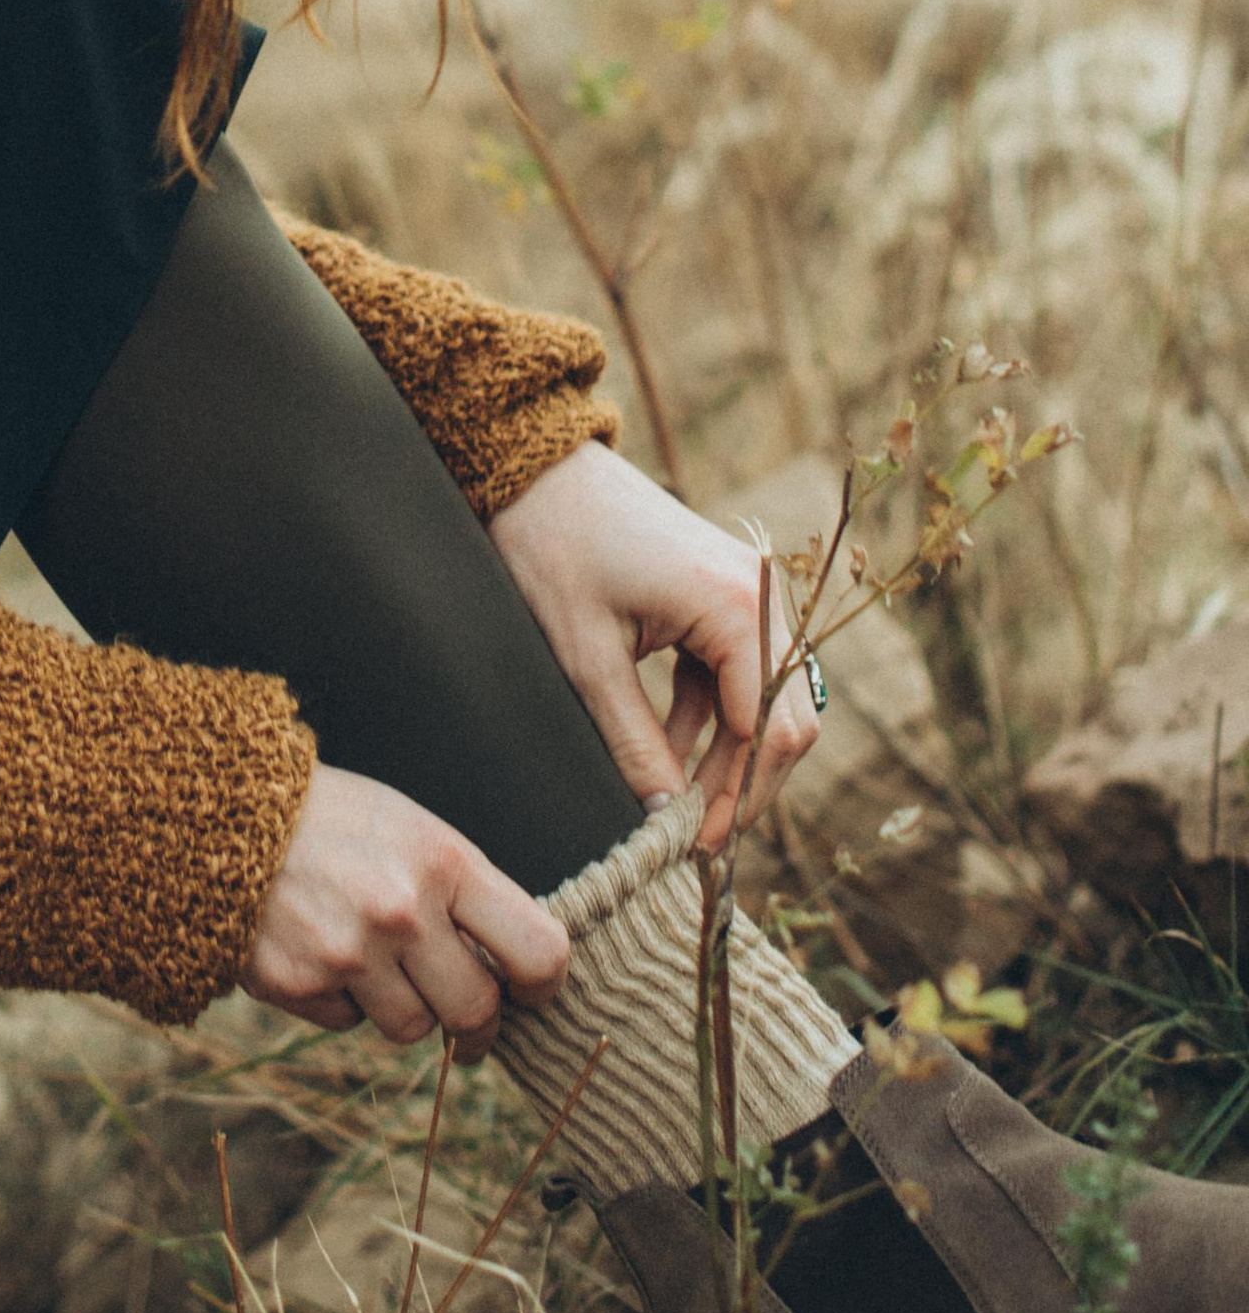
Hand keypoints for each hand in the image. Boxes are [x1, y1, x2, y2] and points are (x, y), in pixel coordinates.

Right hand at [242, 763, 570, 1055]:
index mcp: (444, 862)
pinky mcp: (299, 985)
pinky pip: (348, 1023)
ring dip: (405, 1007)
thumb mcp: (415, 830)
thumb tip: (517, 968)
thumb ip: (467, 894)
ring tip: (375, 959)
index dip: (544, 985)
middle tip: (472, 1024)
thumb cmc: (338, 820)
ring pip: (412, 1029)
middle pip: (476, 1011)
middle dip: (478, 1024)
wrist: (224, 810)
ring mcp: (348, 954)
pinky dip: (344, 1001)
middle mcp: (402, 912)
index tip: (530, 990)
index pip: (538, 951)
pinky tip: (322, 951)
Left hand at [486, 444, 822, 852]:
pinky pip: (734, 673)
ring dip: (723, 754)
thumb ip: (632, 742)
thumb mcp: (585, 658)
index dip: (735, 796)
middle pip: (782, 717)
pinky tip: (665, 754)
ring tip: (673, 806)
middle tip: (693, 838)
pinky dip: (706, 717)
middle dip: (740, 783)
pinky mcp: (720, 593)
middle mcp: (758, 593)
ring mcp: (744, 590)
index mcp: (735, 603)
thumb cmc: (551, 546)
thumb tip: (662, 817)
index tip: (695, 846)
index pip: (768, 728)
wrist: (530, 466)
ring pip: (762, 699)